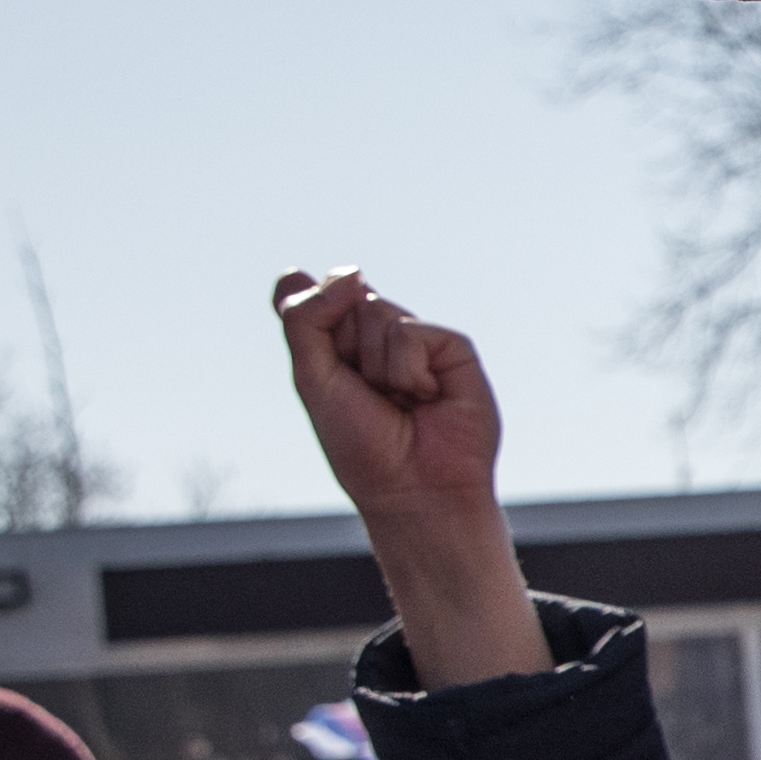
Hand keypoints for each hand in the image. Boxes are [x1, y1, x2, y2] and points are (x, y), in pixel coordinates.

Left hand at [271, 272, 506, 527]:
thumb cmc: (362, 445)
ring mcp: (416, 343)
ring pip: (377, 311)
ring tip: (398, 401)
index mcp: (337, 346)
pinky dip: (409, 371)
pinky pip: (413, 331)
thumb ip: (307, 319)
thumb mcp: (313, 378)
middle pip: (344, 299)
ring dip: (376, 366)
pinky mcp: (453, 349)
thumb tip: (352, 270)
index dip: (307, 307)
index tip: (319, 359)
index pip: (309, 296)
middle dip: (342, 348)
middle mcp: (375, 339)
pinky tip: (425, 398)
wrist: (415, 489)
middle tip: (363, 392)